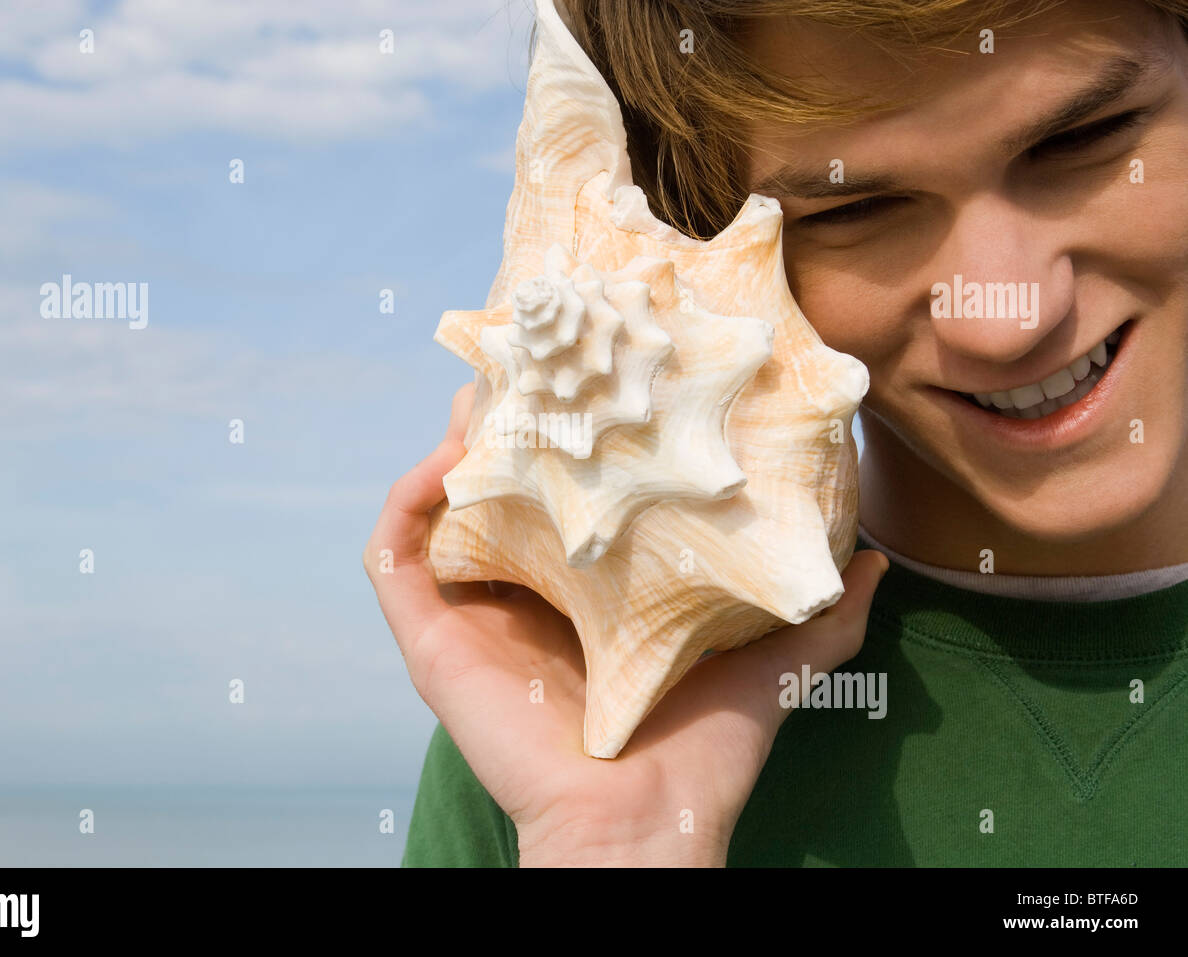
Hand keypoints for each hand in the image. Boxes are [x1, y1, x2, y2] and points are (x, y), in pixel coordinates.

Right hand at [364, 382, 888, 865]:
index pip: (564, 496)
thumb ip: (823, 615)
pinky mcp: (432, 640)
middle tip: (537, 360)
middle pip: (496, 487)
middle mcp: (521, 595)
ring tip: (488, 391)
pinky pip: (393, 558)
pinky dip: (406, 501)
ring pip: (438, 508)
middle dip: (506, 422)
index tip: (595, 373)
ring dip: (452, 445)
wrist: (644, 824)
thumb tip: (873, 558)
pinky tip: (444, 458)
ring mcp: (471, 615)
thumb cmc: (700, 753)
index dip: (570, 435)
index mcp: (583, 594)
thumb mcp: (770, 662)